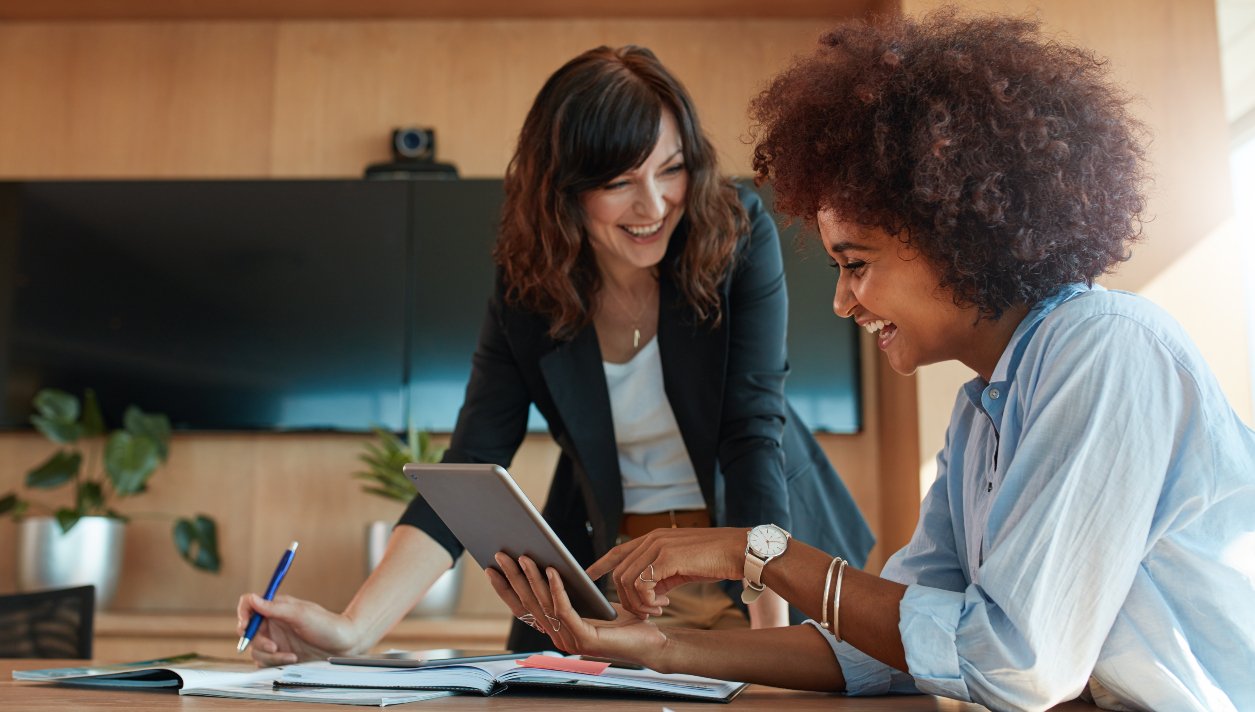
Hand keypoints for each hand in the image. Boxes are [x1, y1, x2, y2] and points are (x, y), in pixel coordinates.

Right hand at [235, 593, 360, 666]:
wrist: (343, 645)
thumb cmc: (327, 625)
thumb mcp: (301, 614)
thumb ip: (275, 608)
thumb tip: (253, 599)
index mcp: (276, 607)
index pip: (249, 605)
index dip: (243, 613)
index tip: (245, 625)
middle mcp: (273, 622)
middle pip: (248, 631)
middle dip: (257, 641)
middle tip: (272, 646)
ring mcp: (275, 639)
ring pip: (255, 649)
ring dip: (269, 655)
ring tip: (290, 655)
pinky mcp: (279, 655)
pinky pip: (264, 662)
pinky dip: (275, 663)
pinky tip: (292, 659)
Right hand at [486, 553, 667, 665]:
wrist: (651, 640)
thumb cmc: (624, 620)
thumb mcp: (589, 601)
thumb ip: (568, 591)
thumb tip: (547, 564)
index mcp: (556, 629)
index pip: (523, 608)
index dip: (506, 589)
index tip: (491, 568)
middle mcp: (558, 637)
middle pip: (529, 604)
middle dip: (513, 578)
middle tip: (501, 554)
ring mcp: (569, 640)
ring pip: (544, 605)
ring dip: (532, 579)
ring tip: (524, 557)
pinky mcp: (585, 639)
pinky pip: (565, 609)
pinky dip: (556, 589)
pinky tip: (553, 571)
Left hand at [585, 527, 749, 618]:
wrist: (738, 551)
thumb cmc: (714, 559)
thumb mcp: (681, 566)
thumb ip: (661, 575)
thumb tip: (649, 593)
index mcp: (654, 538)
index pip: (618, 550)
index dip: (600, 564)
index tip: (588, 575)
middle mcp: (652, 539)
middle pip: (619, 572)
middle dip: (627, 598)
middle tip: (647, 611)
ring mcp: (658, 546)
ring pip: (627, 580)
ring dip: (638, 602)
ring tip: (657, 610)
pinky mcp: (667, 557)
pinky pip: (642, 584)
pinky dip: (647, 600)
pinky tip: (663, 604)